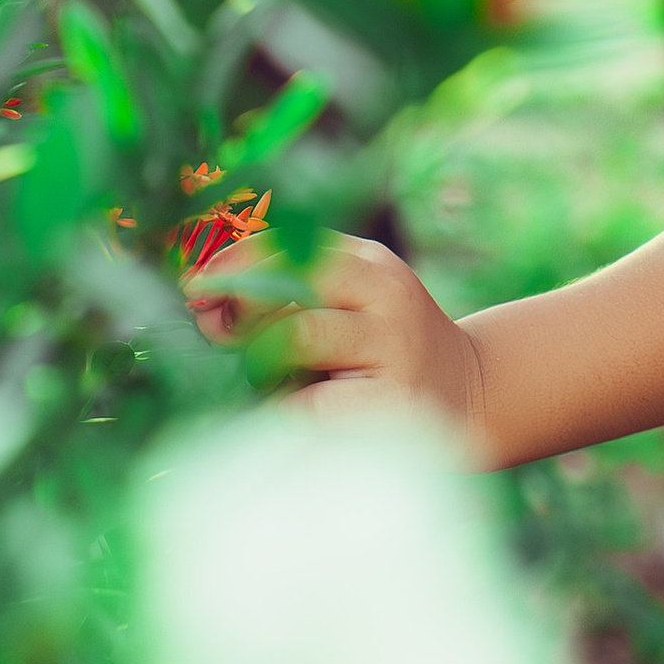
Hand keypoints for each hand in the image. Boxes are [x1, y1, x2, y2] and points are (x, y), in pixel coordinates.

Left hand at [187, 228, 486, 434]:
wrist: (470, 396)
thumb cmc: (384, 354)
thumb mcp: (351, 307)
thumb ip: (289, 300)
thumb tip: (207, 310)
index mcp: (371, 265)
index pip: (292, 246)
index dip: (235, 263)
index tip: (193, 284)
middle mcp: (385, 297)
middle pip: (287, 290)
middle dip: (238, 315)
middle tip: (217, 334)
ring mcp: (390, 351)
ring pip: (294, 338)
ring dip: (261, 363)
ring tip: (269, 382)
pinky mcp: (388, 406)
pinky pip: (309, 404)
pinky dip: (283, 410)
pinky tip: (288, 417)